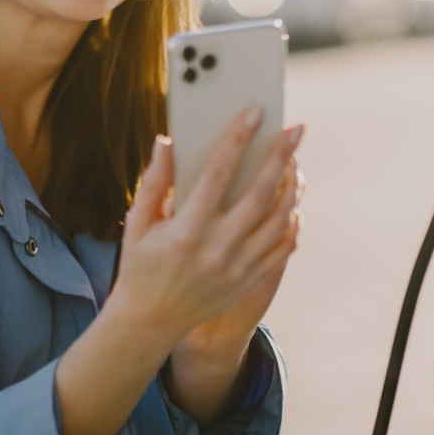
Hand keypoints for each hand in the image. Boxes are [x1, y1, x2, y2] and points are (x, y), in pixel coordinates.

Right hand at [111, 107, 303, 349]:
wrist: (150, 322)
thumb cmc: (141, 263)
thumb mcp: (138, 222)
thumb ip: (154, 180)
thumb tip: (167, 140)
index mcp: (187, 229)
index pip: (219, 173)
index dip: (238, 138)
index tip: (255, 112)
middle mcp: (218, 249)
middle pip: (261, 192)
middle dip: (282, 156)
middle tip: (295, 130)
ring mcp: (239, 268)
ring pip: (280, 218)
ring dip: (293, 186)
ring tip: (295, 162)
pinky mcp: (251, 281)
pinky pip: (284, 246)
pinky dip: (292, 220)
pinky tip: (293, 201)